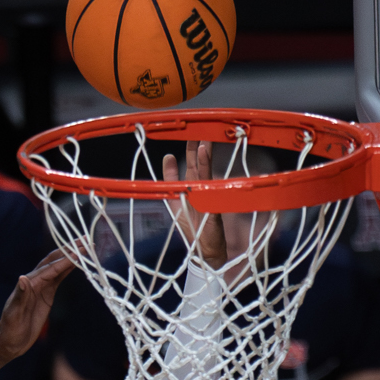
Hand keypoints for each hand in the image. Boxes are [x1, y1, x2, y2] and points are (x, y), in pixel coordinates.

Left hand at [0, 250, 76, 361]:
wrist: (10, 341)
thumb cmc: (10, 329)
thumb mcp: (14, 314)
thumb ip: (20, 296)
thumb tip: (23, 278)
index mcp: (28, 284)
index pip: (49, 268)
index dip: (64, 260)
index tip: (79, 252)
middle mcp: (35, 281)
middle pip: (53, 261)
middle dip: (69, 250)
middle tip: (85, 240)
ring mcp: (41, 287)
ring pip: (58, 267)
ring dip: (71, 256)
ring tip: (86, 246)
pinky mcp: (46, 294)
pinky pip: (59, 278)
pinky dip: (69, 269)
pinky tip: (78, 263)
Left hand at [163, 145, 225, 267]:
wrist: (205, 250)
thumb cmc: (192, 228)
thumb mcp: (175, 201)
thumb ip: (171, 179)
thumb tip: (168, 157)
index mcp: (191, 187)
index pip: (189, 164)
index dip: (188, 149)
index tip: (186, 134)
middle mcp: (200, 188)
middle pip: (198, 163)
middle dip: (197, 146)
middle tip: (198, 129)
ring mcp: (207, 193)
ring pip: (204, 168)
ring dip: (203, 153)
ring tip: (202, 138)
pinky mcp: (211, 200)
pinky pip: (207, 180)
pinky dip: (205, 166)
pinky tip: (203, 153)